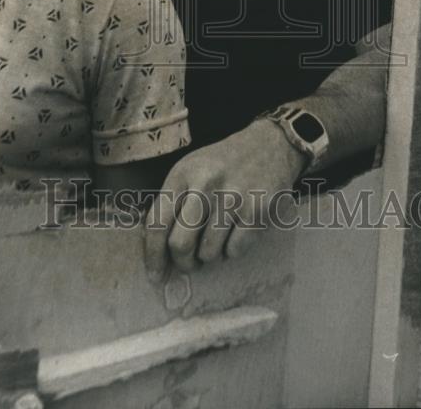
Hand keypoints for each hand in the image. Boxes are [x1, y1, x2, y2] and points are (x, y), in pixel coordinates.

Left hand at [144, 119, 306, 277]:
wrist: (267, 145)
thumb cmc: (221, 163)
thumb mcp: (190, 170)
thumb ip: (174, 204)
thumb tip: (159, 252)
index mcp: (182, 175)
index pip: (157, 223)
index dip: (153, 256)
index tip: (155, 276)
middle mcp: (205, 185)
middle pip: (181, 244)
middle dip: (183, 262)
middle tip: (189, 263)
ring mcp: (233, 198)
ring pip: (208, 252)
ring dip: (210, 255)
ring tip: (216, 239)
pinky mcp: (257, 210)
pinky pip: (235, 251)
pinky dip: (233, 250)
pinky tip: (236, 232)